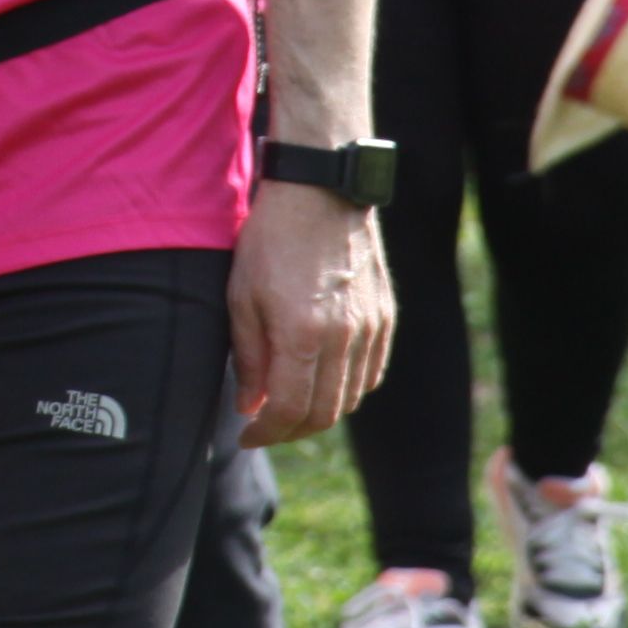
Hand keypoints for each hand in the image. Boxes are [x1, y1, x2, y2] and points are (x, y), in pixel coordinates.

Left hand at [228, 177, 393, 447]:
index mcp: (303, 333)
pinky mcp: (386, 318)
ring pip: (351, 398)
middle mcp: (344, 338)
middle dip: (291, 430)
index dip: (267, 432)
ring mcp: (371, 329)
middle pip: (325, 413)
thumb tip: (250, 407)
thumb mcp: (241, 296)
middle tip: (265, 428)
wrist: (320, 193)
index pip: (290, 409)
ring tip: (288, 407)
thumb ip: (248, 357)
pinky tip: (321, 383)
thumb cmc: (269, 240)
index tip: (246, 434)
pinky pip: (371, 374)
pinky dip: (347, 390)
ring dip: (319, 413)